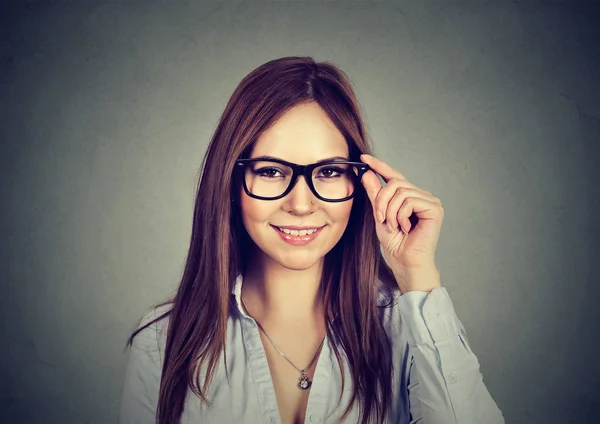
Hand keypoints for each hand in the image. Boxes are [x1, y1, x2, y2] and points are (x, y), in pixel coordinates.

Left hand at [360, 154, 443, 292]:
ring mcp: (429, 200)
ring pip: (401, 192)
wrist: (404, 262)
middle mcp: (421, 195)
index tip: (363, 158)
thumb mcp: (379, 215)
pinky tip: (405, 228)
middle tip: (381, 218)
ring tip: (394, 226)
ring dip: (390, 211)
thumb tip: (367, 173)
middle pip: (395, 183)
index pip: (393, 175)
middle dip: (382, 201)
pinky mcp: (435, 208)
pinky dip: (401, 216)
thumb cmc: (395, 243)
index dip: (379, 165)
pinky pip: (410, 201)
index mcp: (409, 196)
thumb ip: (375, 194)